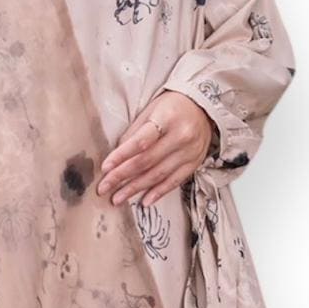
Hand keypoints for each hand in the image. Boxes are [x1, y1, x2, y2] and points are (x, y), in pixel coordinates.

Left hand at [96, 90, 215, 207]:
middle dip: (122, 176)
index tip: (105, 168)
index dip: (121, 156)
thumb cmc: (172, 107)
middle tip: (104, 188)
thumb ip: (134, 132)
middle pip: (147, 161)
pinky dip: (158, 192)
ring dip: (136, 188)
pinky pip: (174, 181)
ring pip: (158, 175)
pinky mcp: (194, 163)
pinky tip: (144, 201)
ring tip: (118, 198)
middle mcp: (181, 137)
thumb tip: (117, 156)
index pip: (140, 142)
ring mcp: (189, 152)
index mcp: (167, 118)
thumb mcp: (151, 110)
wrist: (203, 107)